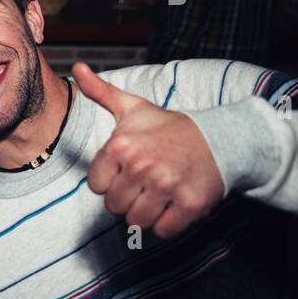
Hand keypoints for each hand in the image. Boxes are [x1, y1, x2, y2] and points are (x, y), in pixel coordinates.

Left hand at [74, 62, 223, 238]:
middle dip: (127, 197)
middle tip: (145, 182)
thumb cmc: (169, 127)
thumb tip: (77, 68)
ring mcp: (168, 186)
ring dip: (146, 212)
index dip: (111, 180)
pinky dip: (167, 223)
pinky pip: (163, 231)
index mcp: (122, 146)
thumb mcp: (133, 107)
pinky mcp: (190, 205)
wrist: (221, 138)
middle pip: (114, 206)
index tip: (128, 168)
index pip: (96, 186)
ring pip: (136, 221)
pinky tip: (174, 203)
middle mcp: (143, 166)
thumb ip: (101, 92)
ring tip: (159, 193)